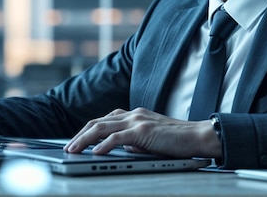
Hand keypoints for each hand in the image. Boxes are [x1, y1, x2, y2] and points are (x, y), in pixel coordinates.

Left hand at [63, 107, 221, 158]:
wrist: (198, 136)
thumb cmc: (178, 141)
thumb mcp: (151, 141)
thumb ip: (134, 142)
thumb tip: (118, 149)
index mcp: (135, 114)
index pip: (104, 120)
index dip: (87, 130)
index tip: (75, 141)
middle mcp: (134, 114)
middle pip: (98, 122)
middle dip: (80, 135)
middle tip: (68, 148)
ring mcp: (138, 120)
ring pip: (103, 127)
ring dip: (84, 139)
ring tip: (73, 150)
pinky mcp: (143, 130)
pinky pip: (117, 137)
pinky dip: (103, 144)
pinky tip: (95, 153)